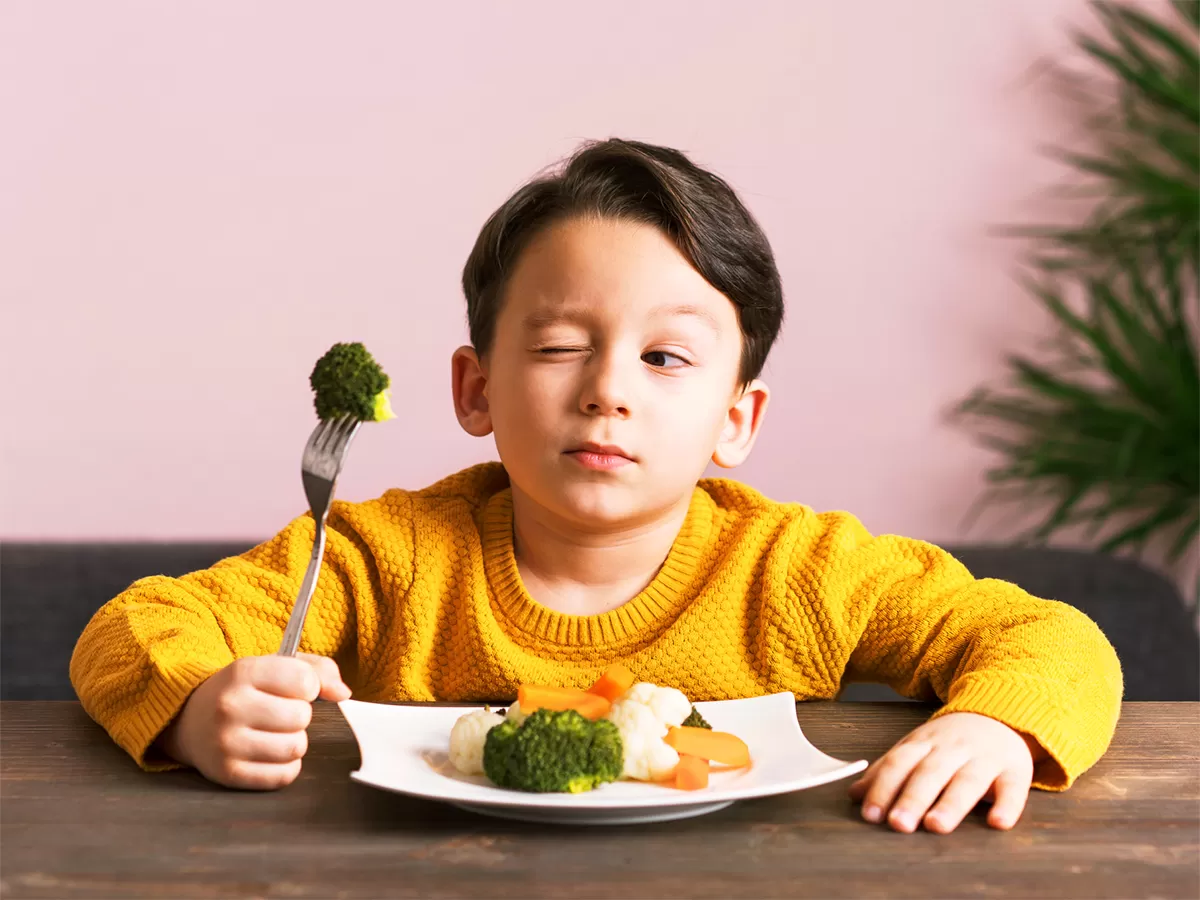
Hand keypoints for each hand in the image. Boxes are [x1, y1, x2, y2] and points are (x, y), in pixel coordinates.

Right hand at [157, 653, 351, 789]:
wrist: (189, 719)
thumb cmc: (245, 690)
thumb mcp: (274, 666)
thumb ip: (317, 670)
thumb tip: (344, 693)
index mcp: (243, 671)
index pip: (305, 681)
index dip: (309, 687)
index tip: (294, 689)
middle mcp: (231, 706)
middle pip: (301, 717)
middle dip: (299, 716)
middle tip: (280, 714)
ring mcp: (226, 743)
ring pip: (295, 748)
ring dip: (294, 742)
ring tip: (274, 733)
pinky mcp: (227, 773)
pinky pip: (283, 776)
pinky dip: (285, 767)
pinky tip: (269, 753)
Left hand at [848, 712, 1040, 833]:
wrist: (1000, 713)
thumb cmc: (950, 741)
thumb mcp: (916, 747)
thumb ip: (888, 770)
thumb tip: (854, 795)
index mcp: (924, 743)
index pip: (899, 764)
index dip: (883, 788)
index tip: (870, 814)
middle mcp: (952, 749)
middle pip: (929, 773)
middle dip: (912, 799)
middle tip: (897, 824)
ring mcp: (985, 758)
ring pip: (967, 781)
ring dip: (951, 804)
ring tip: (935, 826)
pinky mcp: (1016, 770)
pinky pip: (1013, 788)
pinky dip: (1007, 805)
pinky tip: (998, 823)